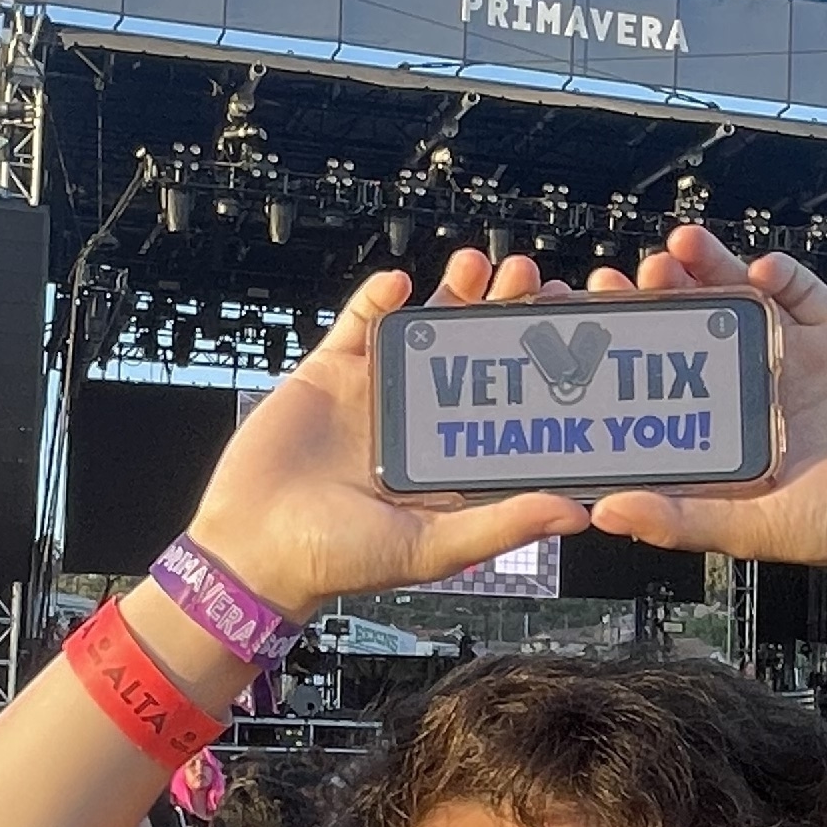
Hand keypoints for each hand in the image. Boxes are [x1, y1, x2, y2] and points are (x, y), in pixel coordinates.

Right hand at [185, 252, 591, 621]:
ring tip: (476, 265)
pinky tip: (400, 282)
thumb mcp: (432, 547)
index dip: (544, 364)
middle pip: (478, 352)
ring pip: (427, 329)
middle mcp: (424, 419)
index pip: (514, 401)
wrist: (252, 548)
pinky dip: (379, 298)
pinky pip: (359, 323)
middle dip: (505, 311)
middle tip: (528, 278)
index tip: (574, 331)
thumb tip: (574, 513)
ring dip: (453, 292)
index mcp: (456, 458)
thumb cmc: (340, 561)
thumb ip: (502, 526)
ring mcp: (380, 392)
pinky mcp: (333, 372)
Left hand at [583, 224, 826, 589]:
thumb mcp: (751, 530)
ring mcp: (797, 358)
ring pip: (741, 301)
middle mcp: (754, 390)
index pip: (663, 383)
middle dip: (661, 300)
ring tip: (678, 248)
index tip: (596, 328)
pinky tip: (758, 269)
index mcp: (725, 432)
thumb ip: (679, 519)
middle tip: (632, 277)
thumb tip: (607, 511)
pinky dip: (779, 272)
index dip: (628, 354)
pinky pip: (804, 290)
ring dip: (709, 270)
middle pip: (694, 331)